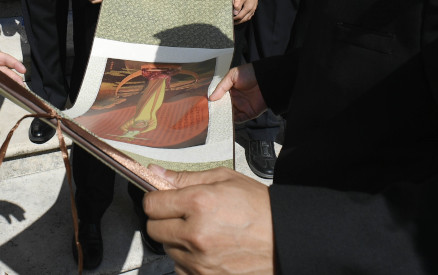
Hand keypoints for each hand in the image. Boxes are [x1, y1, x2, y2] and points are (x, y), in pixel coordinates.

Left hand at [143, 166, 274, 274]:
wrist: (285, 239)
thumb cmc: (259, 207)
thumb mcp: (223, 179)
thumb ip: (185, 177)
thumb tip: (155, 173)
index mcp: (199, 203)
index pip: (152, 204)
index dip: (157, 199)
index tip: (164, 199)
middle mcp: (196, 235)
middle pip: (155, 229)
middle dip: (165, 220)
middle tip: (185, 215)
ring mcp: (200, 261)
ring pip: (168, 250)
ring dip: (178, 241)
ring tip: (203, 232)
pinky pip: (181, 269)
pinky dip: (189, 260)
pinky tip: (207, 250)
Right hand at [210, 64, 267, 122]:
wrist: (266, 79)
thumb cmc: (249, 74)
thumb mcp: (232, 75)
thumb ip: (221, 86)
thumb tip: (211, 97)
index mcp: (230, 90)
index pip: (219, 97)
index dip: (213, 101)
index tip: (204, 105)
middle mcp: (235, 99)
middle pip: (223, 107)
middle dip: (217, 111)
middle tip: (208, 114)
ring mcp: (241, 106)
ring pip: (230, 114)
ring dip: (223, 117)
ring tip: (215, 119)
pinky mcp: (248, 113)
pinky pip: (239, 119)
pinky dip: (233, 121)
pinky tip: (226, 120)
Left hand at [232, 0, 258, 24]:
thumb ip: (238, 5)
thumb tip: (235, 13)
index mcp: (247, 8)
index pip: (240, 17)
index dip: (234, 19)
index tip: (230, 19)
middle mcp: (251, 10)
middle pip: (244, 19)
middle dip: (238, 22)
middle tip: (232, 23)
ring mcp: (253, 10)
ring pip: (247, 18)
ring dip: (242, 21)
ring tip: (236, 21)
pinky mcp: (254, 8)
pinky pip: (250, 16)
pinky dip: (245, 18)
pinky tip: (242, 17)